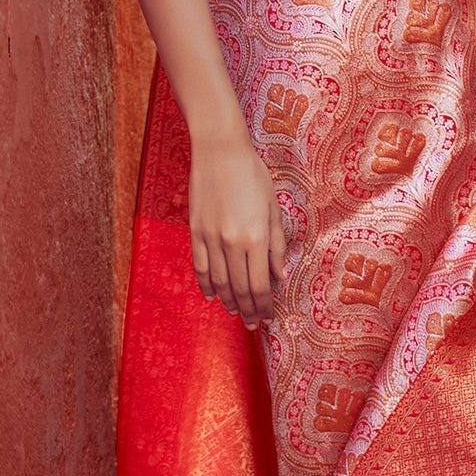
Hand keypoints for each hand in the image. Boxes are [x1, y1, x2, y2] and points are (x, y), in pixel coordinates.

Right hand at [188, 131, 286, 328]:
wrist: (219, 151)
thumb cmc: (252, 175)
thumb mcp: (273, 208)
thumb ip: (277, 244)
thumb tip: (280, 274)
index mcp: (255, 238)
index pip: (260, 285)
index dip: (263, 305)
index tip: (266, 317)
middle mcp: (232, 243)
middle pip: (239, 288)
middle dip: (247, 309)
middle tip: (251, 324)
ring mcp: (210, 238)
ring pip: (218, 281)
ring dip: (227, 300)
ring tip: (234, 312)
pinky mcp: (195, 231)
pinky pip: (199, 266)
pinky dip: (206, 284)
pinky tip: (212, 294)